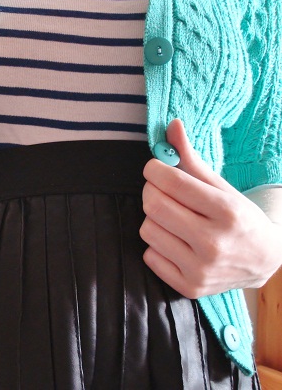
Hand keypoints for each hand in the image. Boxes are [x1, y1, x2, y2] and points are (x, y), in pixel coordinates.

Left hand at [140, 119, 281, 298]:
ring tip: (174, 219)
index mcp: (227, 212)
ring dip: (154, 220)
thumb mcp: (222, 187)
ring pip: (147, 230)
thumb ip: (191, 159)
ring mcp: (201, 269)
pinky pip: (149, 255)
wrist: (266, 262)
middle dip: (151, 192)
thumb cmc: (239, 218)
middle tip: (161, 191)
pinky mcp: (190, 287)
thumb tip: (171, 126)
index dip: (154, 170)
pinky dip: (157, 245)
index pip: (171, 182)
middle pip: (153, 206)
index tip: (155, 169)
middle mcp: (214, 243)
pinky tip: (177, 242)